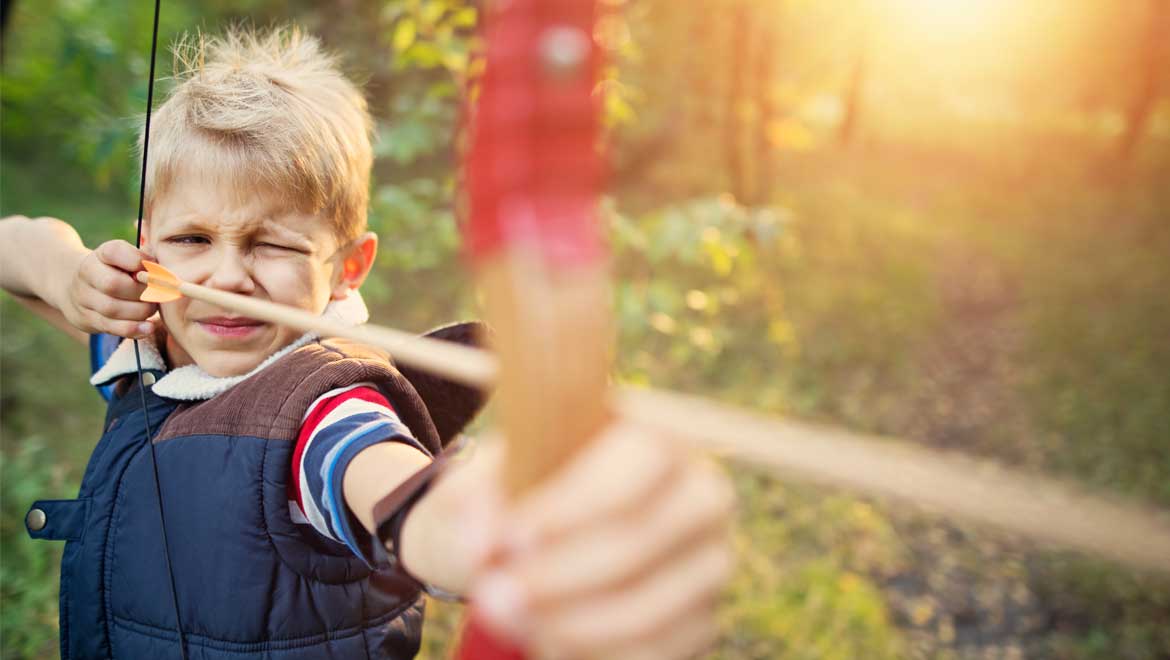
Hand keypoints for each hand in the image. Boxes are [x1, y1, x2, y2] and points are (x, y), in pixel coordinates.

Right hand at [60, 239, 157, 337]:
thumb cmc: (117, 271)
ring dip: (140, 311)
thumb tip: (162, 273)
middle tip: (157, 295)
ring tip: (152, 309)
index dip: (137, 260)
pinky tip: (148, 328)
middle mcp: (87, 274)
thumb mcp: (127, 259)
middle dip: (141, 292)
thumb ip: (144, 261)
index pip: (114, 252)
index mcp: (101, 255)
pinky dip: (133, 329)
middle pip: (113, 284)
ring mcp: (84, 298)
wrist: (80, 288)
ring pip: (112, 309)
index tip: (153, 269)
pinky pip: (111, 327)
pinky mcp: (87, 319)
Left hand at [450, 421, 735, 659]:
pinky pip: (655, 654)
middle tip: (492, 594)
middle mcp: (702, 494)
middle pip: (645, 539)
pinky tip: (543, 639)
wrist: (530, 542)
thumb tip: (486, 539)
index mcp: (659, 435)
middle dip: (561, 575)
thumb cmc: (518, 493)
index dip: (577, 503)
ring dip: (569, 623)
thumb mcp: (489, 478)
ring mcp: (710, 562)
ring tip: (505, 618)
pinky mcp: (701, 622)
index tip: (510, 536)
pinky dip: (593, 654)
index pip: (642, 459)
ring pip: (651, 608)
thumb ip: (481, 497)